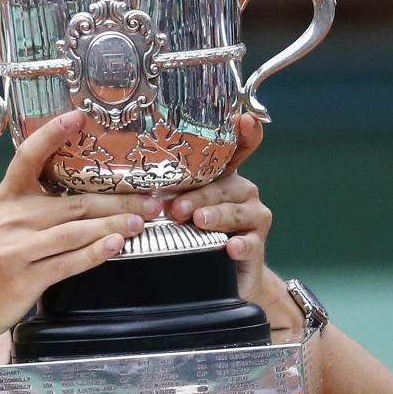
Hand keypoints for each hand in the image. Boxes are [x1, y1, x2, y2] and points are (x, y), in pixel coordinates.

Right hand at [0, 111, 161, 352]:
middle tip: (149, 199)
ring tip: (141, 222)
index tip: (78, 117)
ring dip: (115, 225)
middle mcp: (11, 218)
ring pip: (78, 230)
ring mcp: (18, 248)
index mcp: (4, 198)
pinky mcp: (27, 277)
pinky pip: (70, 261)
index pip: (28, 157)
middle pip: (74, 201)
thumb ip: (30, 208)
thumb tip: (81, 199)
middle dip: (118, 200)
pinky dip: (97, 252)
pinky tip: (116, 245)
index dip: (52, 134)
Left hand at [165, 113, 270, 301]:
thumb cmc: (194, 234)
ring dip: (217, 215)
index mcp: (221, 177)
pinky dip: (241, 244)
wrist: (220, 274)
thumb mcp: (179, 210)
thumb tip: (135, 190)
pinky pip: (251, 242)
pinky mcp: (257, 243)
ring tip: (199, 221)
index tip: (243, 119)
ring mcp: (253, 216)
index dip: (245, 132)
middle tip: (176, 208)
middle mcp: (241, 191)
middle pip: (224, 186)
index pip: (237, 149)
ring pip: (237, 211)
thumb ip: (167, 194)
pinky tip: (230, 248)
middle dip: (199, 196)